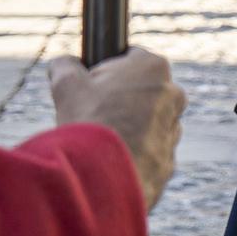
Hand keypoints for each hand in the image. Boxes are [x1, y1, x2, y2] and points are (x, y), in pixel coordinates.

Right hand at [49, 47, 185, 212]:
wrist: (102, 177)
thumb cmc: (89, 122)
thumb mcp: (67, 84)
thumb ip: (65, 65)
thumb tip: (63, 64)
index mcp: (154, 68)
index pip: (130, 58)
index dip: (105, 71)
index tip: (90, 85)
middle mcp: (173, 96)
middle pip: (140, 91)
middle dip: (119, 100)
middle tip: (92, 113)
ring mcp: (173, 130)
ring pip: (147, 124)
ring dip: (127, 128)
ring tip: (100, 140)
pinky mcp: (168, 161)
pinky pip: (147, 154)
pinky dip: (132, 156)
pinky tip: (110, 161)